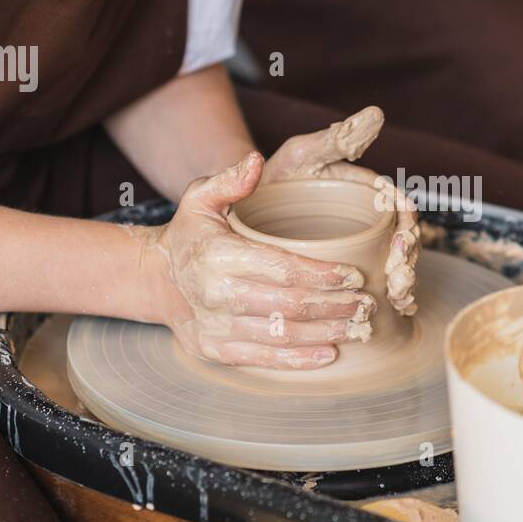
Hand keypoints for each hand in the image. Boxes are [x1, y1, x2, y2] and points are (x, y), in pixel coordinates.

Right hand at [140, 152, 375, 368]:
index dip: (323, 275)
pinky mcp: (215, 350)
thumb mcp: (199, 198)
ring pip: (282, 335)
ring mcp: (215, 326)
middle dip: (335, 306)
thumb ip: (229, 180)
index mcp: (218, 255)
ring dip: (326, 333)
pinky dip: (298, 360)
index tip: (355, 276)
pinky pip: (262, 358)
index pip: (283, 268)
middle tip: (367, 303)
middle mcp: (216, 294)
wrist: (155, 280)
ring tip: (358, 326)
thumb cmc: (190, 236)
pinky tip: (329, 354)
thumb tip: (255, 161)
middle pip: (289, 305)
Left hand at [261, 106, 419, 315]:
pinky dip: (390, 299)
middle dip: (407, 262)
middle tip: (399, 281)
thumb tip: (376, 114)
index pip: (400, 208)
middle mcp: (370, 220)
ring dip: (404, 283)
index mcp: (366, 193)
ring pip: (395, 265)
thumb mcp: (303, 154)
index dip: (408, 226)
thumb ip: (337, 138)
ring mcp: (362, 246)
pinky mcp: (349, 270)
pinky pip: (379, 286)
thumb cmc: (275, 177)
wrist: (244, 211)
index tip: (401, 244)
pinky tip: (392, 313)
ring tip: (398, 298)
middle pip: (403, 241)